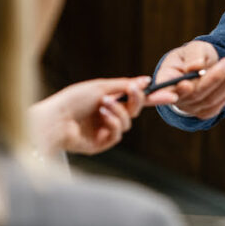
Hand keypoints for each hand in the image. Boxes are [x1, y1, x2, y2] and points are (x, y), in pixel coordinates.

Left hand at [29, 76, 177, 156]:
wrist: (54, 119)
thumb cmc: (72, 100)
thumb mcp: (101, 86)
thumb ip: (124, 85)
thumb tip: (145, 81)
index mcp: (107, 100)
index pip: (134, 99)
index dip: (152, 97)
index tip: (170, 94)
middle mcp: (107, 115)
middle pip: (134, 111)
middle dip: (139, 101)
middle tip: (137, 91)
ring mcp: (104, 130)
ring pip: (127, 123)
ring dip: (119, 112)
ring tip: (103, 104)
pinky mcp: (100, 144)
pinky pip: (118, 134)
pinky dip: (113, 123)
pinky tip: (103, 116)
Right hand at [155, 41, 224, 119]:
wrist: (203, 67)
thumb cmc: (194, 56)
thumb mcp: (194, 48)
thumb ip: (194, 55)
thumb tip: (197, 66)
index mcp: (165, 79)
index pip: (164, 90)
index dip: (172, 92)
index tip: (185, 84)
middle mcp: (175, 97)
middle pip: (194, 94)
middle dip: (214, 77)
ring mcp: (190, 108)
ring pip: (210, 100)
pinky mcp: (205, 112)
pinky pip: (219, 104)